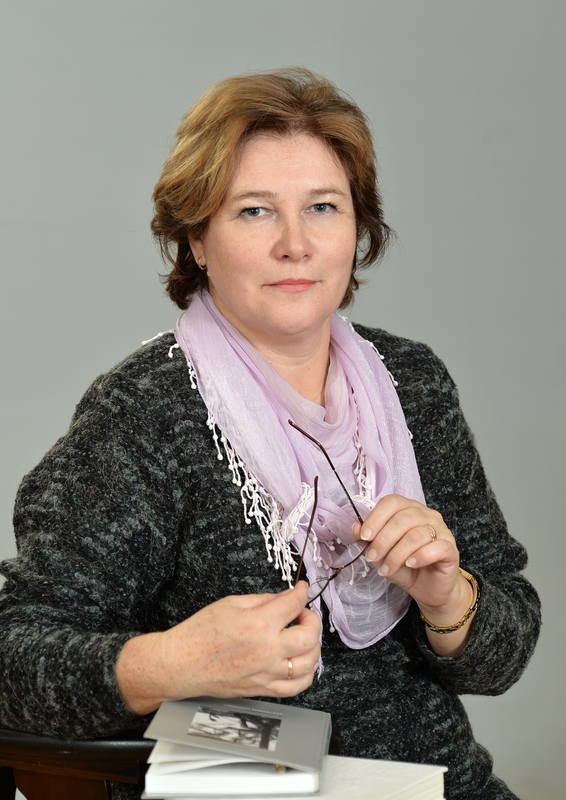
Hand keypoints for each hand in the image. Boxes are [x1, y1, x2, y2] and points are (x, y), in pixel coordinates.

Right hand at [115, 583, 320, 714]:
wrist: (181, 664)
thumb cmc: (200, 632)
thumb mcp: (231, 603)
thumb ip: (263, 600)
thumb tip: (285, 598)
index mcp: (258, 623)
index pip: (294, 604)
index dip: (302, 592)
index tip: (301, 590)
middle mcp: (267, 650)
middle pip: (309, 636)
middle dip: (311, 620)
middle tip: (301, 615)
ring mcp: (266, 673)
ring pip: (309, 663)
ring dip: (312, 647)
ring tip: (302, 637)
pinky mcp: (262, 689)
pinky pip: (296, 687)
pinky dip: (306, 674)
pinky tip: (301, 662)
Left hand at [353, 495, 474, 655]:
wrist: (428, 590)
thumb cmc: (405, 568)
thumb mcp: (382, 555)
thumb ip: (368, 541)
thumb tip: (355, 528)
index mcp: (409, 509)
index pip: (392, 502)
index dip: (376, 517)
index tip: (363, 537)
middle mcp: (427, 515)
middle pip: (403, 518)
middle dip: (383, 539)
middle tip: (372, 558)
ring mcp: (441, 530)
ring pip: (417, 534)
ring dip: (397, 554)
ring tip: (387, 569)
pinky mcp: (450, 548)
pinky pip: (436, 547)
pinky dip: (420, 556)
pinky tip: (410, 564)